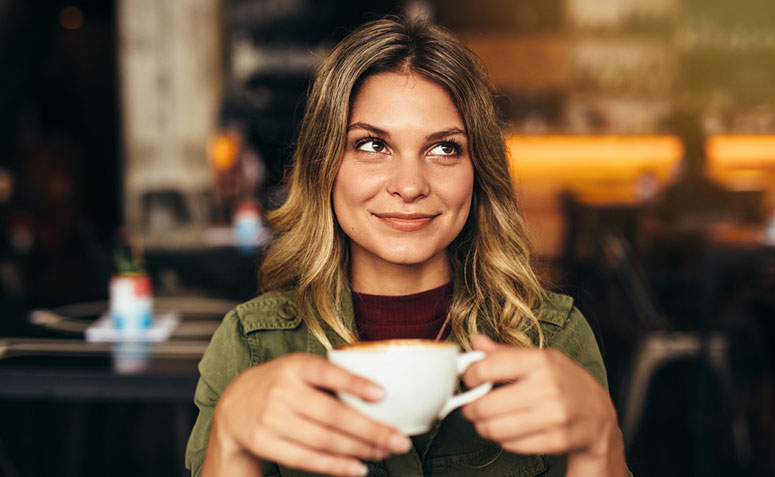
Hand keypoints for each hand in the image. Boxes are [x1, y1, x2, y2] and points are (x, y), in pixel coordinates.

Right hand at [203, 353, 411, 476]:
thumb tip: (381, 396)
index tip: (382, 394)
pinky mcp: (265, 443)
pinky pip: (306, 459)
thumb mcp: (298, 369)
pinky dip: (335, 466)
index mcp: (295, 366)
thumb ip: (330, 377)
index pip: (327, 372)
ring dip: (359, 449)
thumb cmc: (280, 384)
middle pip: (333, 415)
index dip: (354, 383)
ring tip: (384, 452)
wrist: (232, 406)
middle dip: (371, 430)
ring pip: (324, 440)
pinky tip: (357, 468)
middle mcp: (282, 390)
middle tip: (400, 440)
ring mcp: (272, 419)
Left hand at [461, 336, 626, 475]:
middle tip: (471, 407)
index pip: (486, 368)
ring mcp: (553, 416)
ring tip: (487, 420)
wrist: (599, 415)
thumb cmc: (565, 383)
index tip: (469, 380)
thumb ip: (505, 352)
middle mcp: (547, 387)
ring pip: (494, 428)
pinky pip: (510, 445)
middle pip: (485, 405)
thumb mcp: (541, 359)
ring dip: (483, 426)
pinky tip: (510, 430)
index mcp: (540, 361)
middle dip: (470, 408)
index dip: (469, 376)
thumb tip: (476, 341)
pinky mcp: (555, 441)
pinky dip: (503, 439)